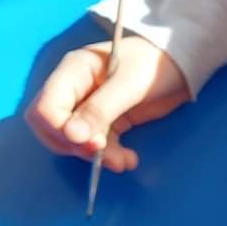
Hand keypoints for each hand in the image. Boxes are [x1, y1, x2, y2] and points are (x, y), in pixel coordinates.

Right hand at [25, 35, 189, 170]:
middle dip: (76, 146)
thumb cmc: (154, 63)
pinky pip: (96, 145)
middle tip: (103, 152)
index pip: (45, 108)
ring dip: (96, 156)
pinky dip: (110, 156)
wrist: (181, 66)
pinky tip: (129, 160)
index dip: (61, 130)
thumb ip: (100, 109)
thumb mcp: (129, 85)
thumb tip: (71, 135)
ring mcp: (88, 107)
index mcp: (73, 71)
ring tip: (123, 162)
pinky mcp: (104, 122)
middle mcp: (74, 90)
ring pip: (75, 141)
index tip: (91, 142)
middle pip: (52, 128)